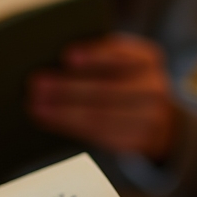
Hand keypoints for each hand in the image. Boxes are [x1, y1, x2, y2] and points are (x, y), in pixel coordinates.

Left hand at [28, 34, 179, 160]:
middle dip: (68, 88)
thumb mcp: (122, 65)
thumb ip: (98, 59)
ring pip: (100, 116)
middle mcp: (153, 86)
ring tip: (36, 106)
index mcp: (147, 58)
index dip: (94, 56)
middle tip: (36, 85)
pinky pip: (100, 135)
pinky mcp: (137, 141)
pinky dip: (70, 126)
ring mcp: (149, 117)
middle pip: (106, 89)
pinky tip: (50, 119)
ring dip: (63, 112)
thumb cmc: (126, 84)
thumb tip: (52, 61)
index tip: (66, 56)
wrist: (161, 120)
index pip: (120, 54)